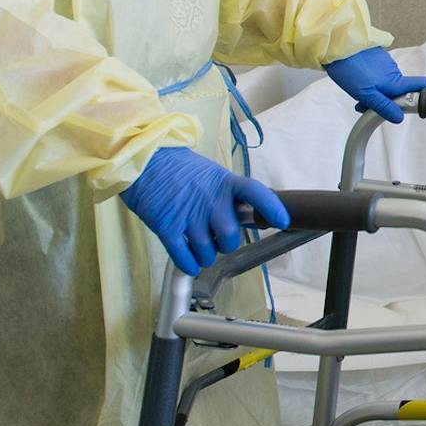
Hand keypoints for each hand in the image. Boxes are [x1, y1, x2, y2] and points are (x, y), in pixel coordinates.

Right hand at [120, 146, 288, 275]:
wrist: (142, 161)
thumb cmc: (178, 169)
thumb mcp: (211, 173)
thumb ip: (229, 194)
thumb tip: (250, 215)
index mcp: (224, 183)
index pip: (254, 192)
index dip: (271, 207)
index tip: (283, 220)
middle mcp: (209, 200)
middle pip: (231, 237)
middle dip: (227, 244)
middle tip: (220, 239)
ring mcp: (188, 215)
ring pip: (209, 252)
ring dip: (207, 255)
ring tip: (200, 245)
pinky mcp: (167, 228)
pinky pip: (184, 258)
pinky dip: (190, 265)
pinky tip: (190, 261)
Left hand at [323, 47, 425, 124]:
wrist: (337, 46)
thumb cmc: (350, 69)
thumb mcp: (365, 94)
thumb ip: (383, 106)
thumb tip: (399, 118)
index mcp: (395, 81)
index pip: (421, 86)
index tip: (424, 106)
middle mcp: (394, 71)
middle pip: (400, 91)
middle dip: (388, 101)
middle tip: (368, 106)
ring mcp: (386, 63)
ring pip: (387, 83)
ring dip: (377, 92)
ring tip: (358, 92)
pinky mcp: (377, 58)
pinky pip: (380, 74)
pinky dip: (372, 81)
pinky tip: (358, 81)